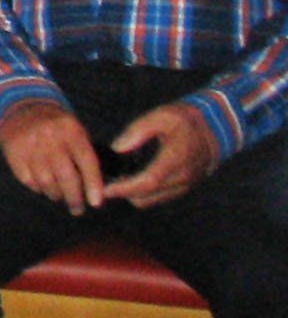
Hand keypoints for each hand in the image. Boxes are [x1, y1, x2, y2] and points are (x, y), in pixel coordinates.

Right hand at [0, 99, 106, 211]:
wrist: (18, 105)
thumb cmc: (54, 124)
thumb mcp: (74, 129)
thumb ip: (84, 154)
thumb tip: (95, 188)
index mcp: (70, 129)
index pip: (87, 161)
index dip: (93, 184)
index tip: (95, 203)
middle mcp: (50, 136)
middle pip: (66, 177)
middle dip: (74, 198)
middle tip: (77, 208)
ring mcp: (30, 145)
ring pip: (47, 182)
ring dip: (55, 194)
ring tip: (59, 195)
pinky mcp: (13, 152)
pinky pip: (29, 180)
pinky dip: (37, 187)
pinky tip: (42, 185)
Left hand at [103, 100, 220, 208]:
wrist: (214, 130)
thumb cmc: (184, 120)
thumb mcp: (161, 116)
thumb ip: (137, 131)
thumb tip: (117, 148)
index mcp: (175, 159)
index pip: (148, 182)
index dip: (125, 188)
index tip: (105, 189)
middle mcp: (181, 177)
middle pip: (147, 196)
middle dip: (123, 192)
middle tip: (103, 181)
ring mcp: (184, 185)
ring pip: (152, 200)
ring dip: (133, 194)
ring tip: (115, 179)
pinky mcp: (184, 187)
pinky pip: (160, 197)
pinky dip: (144, 193)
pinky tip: (131, 180)